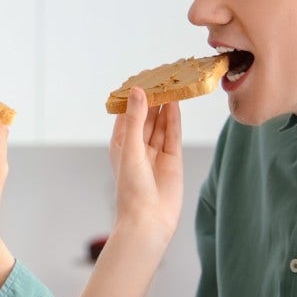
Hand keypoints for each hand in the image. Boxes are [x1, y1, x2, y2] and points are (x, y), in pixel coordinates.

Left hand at [108, 87, 182, 244]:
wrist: (148, 220)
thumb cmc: (131, 190)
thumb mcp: (130, 148)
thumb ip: (136, 119)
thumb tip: (138, 91)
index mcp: (120, 145)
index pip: (126, 114)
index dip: (133, 96)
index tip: (140, 77)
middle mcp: (138, 147)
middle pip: (146, 116)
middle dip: (152, 98)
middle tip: (160, 75)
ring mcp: (155, 153)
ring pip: (160, 123)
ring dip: (164, 105)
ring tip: (171, 83)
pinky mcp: (172, 159)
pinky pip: (173, 134)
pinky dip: (174, 118)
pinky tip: (175, 102)